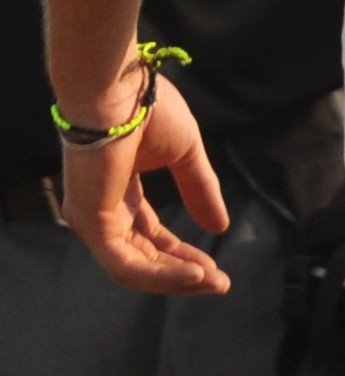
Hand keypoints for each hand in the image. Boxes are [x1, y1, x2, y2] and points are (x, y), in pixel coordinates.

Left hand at [60, 72, 229, 295]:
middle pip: (142, 257)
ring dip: (175, 279)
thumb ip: (200, 189)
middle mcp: (101, 211)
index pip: (149, 235)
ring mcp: (93, 219)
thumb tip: (220, 227)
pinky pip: (126, 263)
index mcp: (119, 192)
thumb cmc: (149, 111)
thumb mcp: (185, 154)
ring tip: (213, 282)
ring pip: (133, 268)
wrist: (118, 91)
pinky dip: (161, 273)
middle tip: (220, 284)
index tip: (214, 266)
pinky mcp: (93, 222)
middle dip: (182, 273)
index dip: (182, 252)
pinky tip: (194, 273)